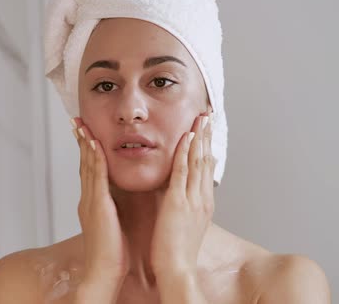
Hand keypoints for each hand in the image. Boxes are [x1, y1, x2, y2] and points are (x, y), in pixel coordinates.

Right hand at [72, 118, 128, 286]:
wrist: (103, 272)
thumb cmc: (111, 254)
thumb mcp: (111, 224)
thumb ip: (111, 209)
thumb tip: (116, 200)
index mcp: (92, 203)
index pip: (89, 171)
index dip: (86, 151)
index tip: (85, 133)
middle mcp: (88, 198)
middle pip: (84, 164)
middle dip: (80, 141)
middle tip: (77, 121)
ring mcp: (90, 201)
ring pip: (88, 166)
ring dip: (85, 143)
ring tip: (82, 124)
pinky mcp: (98, 205)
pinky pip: (96, 177)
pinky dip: (94, 159)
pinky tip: (94, 144)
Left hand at [150, 113, 214, 278]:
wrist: (177, 268)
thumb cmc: (177, 249)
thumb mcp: (187, 222)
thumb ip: (185, 204)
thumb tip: (182, 191)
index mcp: (203, 203)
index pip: (206, 168)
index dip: (207, 147)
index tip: (207, 130)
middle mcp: (202, 198)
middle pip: (206, 160)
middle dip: (206, 136)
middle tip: (207, 116)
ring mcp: (192, 199)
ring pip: (197, 161)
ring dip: (199, 138)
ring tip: (200, 118)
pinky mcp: (179, 202)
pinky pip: (183, 172)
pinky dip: (185, 153)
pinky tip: (186, 137)